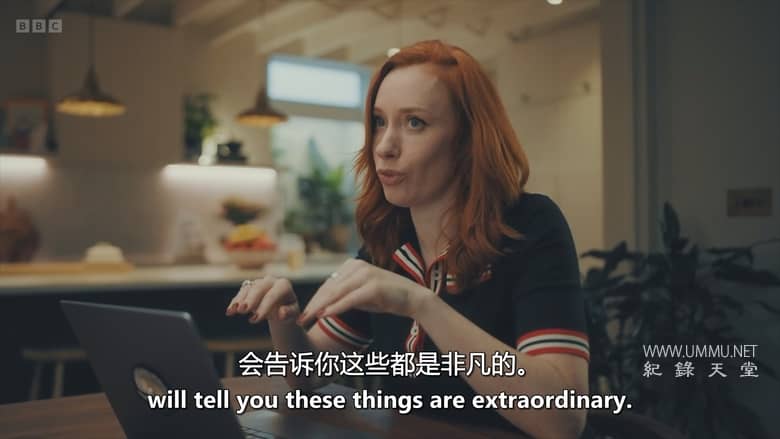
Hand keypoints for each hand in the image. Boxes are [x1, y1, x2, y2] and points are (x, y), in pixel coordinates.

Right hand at [225, 276, 299, 323]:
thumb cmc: (289, 310)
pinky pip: (241, 292)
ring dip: (240, 300)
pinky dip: (235, 302)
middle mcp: (271, 280)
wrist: (282, 307)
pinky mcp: (250, 287)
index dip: (264, 307)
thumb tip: (282, 313)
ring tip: (233, 311)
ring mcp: (259, 282)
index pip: (273, 295)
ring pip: (248, 289)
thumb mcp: (293, 314)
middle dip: (250, 300)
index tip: (256, 319)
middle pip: (259, 288)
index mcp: (283, 285)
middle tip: (243, 311)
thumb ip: (289, 312)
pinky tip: (229, 311)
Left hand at [297, 258, 427, 326]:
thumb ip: (344, 296)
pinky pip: (350, 298)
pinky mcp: (373, 286)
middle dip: (314, 304)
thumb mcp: (361, 296)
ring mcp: (366, 274)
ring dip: (321, 307)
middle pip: (330, 288)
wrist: (413, 298)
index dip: (315, 299)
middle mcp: (357, 266)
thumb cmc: (386, 297)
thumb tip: (323, 306)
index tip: (304, 313)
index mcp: (353, 266)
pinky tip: (324, 316)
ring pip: (337, 292)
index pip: (328, 284)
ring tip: (308, 318)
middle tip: (301, 318)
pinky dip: (336, 308)